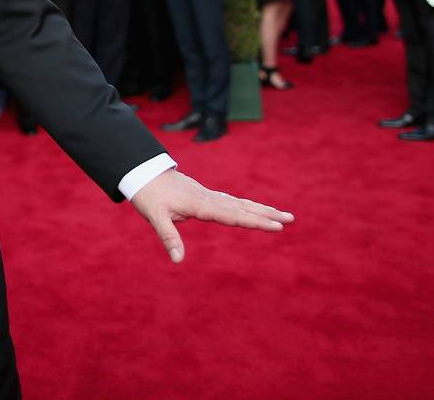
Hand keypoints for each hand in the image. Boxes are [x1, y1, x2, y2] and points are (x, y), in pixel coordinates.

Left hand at [131, 169, 292, 263]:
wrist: (143, 172)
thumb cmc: (149, 195)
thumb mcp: (154, 217)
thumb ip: (168, 237)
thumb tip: (178, 260)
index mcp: (201, 205)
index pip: (233, 216)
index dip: (255, 222)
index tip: (276, 226)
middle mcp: (209, 199)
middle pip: (243, 208)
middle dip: (267, 214)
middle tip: (291, 219)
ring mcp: (208, 196)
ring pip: (239, 203)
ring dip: (260, 209)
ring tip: (281, 214)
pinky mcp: (205, 195)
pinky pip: (231, 201)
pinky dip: (245, 205)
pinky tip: (253, 208)